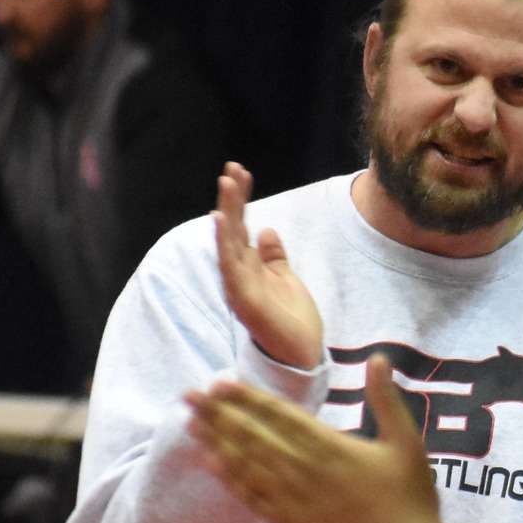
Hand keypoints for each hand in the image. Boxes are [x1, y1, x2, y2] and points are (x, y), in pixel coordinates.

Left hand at [184, 354, 439, 522]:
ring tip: (191, 424)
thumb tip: (378, 358)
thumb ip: (387, 399)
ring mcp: (295, 500)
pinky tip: (212, 466)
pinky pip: (254, 499)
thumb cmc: (411, 498)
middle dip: (218, 414)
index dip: (246, 398)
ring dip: (216, 442)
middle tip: (188, 395)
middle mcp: (305, 471)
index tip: (219, 382)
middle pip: (252, 437)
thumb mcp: (407, 442)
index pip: (278, 415)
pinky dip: (230, 481)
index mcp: (330, 447)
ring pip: (247, 465)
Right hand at [212, 163, 321, 369]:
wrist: (302, 355)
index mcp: (250, 268)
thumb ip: (274, 257)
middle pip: (232, 229)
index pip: (241, 227)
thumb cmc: (293, 321)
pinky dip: (223, 243)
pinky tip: (220, 220)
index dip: (240, 200)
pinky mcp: (243, 299)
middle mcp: (240, 274)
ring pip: (228, 242)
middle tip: (232, 168)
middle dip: (232, 199)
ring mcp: (238, 285)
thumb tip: (265, 230)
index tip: (241, 172)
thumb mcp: (287, 280)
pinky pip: (230, 266)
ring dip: (226, 212)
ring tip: (226, 183)